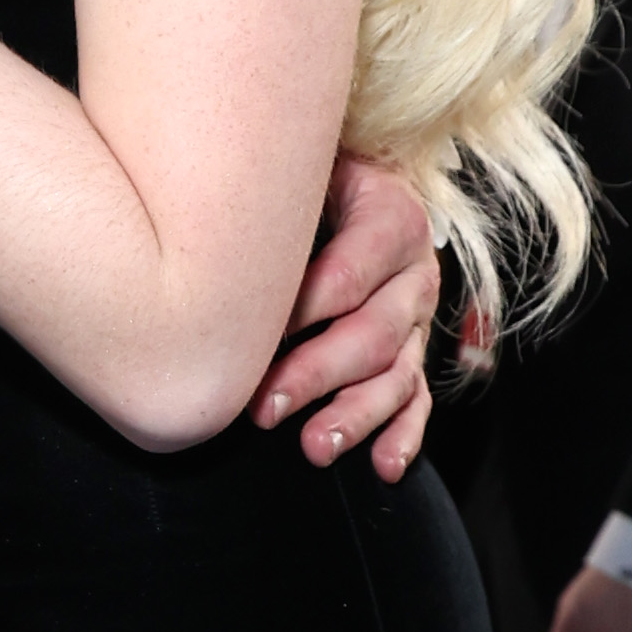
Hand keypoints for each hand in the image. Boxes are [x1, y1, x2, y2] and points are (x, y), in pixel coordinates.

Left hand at [251, 152, 438, 476]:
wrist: (355, 173)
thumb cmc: (312, 174)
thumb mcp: (306, 168)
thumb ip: (278, 199)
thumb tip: (214, 242)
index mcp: (392, 217)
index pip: (349, 275)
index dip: (302, 311)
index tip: (252, 337)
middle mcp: (414, 272)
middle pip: (372, 334)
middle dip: (316, 375)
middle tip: (263, 408)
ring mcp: (417, 317)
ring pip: (396, 375)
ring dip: (355, 416)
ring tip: (314, 446)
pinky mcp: (414, 350)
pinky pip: (417, 398)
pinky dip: (404, 435)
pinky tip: (382, 464)